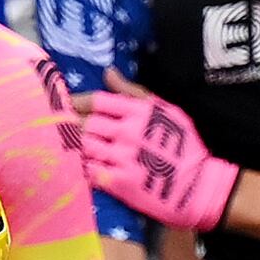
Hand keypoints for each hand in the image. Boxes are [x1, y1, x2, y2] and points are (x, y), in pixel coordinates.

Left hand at [77, 87, 240, 235]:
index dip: (77, 102)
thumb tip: (108, 72)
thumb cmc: (185, 146)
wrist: (199, 186)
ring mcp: (122, 158)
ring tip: (67, 149)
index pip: (97, 101)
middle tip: (60, 131)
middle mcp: (128, 131)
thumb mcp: (166, 110)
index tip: (65, 106)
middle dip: (73, 127)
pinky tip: (79, 169)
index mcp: (139, 111)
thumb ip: (134, 92)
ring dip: (75, 148)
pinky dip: (82, 169)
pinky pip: (90, 172)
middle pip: (85, 124)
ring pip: (84, 147)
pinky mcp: (120, 183)